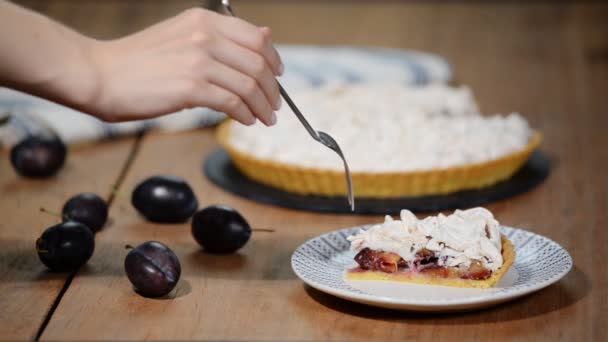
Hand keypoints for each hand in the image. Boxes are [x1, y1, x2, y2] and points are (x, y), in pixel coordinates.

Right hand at [89, 8, 282, 124]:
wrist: (100, 74)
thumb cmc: (138, 62)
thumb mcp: (183, 37)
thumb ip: (222, 39)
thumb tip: (265, 38)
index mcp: (204, 20)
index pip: (256, 38)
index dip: (273, 60)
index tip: (277, 77)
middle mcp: (204, 35)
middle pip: (258, 63)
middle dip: (272, 89)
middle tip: (274, 105)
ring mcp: (198, 60)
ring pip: (249, 85)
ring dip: (263, 106)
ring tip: (265, 118)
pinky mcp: (190, 87)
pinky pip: (232, 102)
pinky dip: (246, 114)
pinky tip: (246, 120)